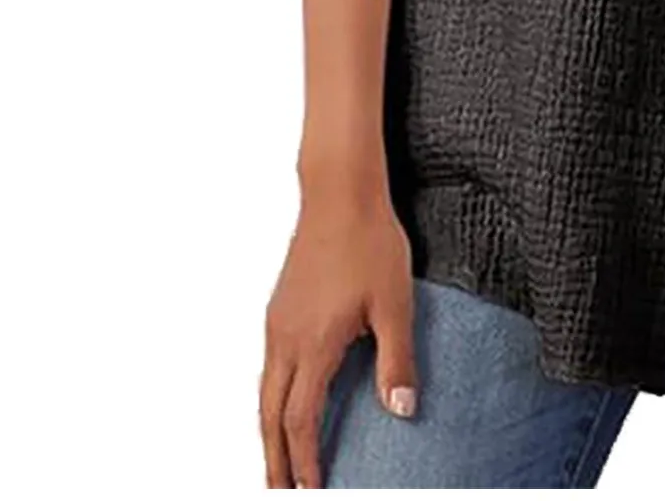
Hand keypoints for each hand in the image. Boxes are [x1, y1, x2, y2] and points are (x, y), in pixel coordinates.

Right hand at [258, 179, 418, 487]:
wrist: (340, 192)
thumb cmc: (370, 241)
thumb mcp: (395, 303)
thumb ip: (397, 360)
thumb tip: (401, 411)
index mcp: (313, 344)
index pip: (301, 421)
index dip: (306, 461)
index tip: (314, 490)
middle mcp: (286, 338)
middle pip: (269, 416)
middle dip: (274, 460)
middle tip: (280, 493)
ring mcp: (277, 322)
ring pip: (263, 392)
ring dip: (269, 431)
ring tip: (278, 462)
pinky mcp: (279, 307)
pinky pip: (267, 367)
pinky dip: (271, 399)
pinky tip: (284, 402)